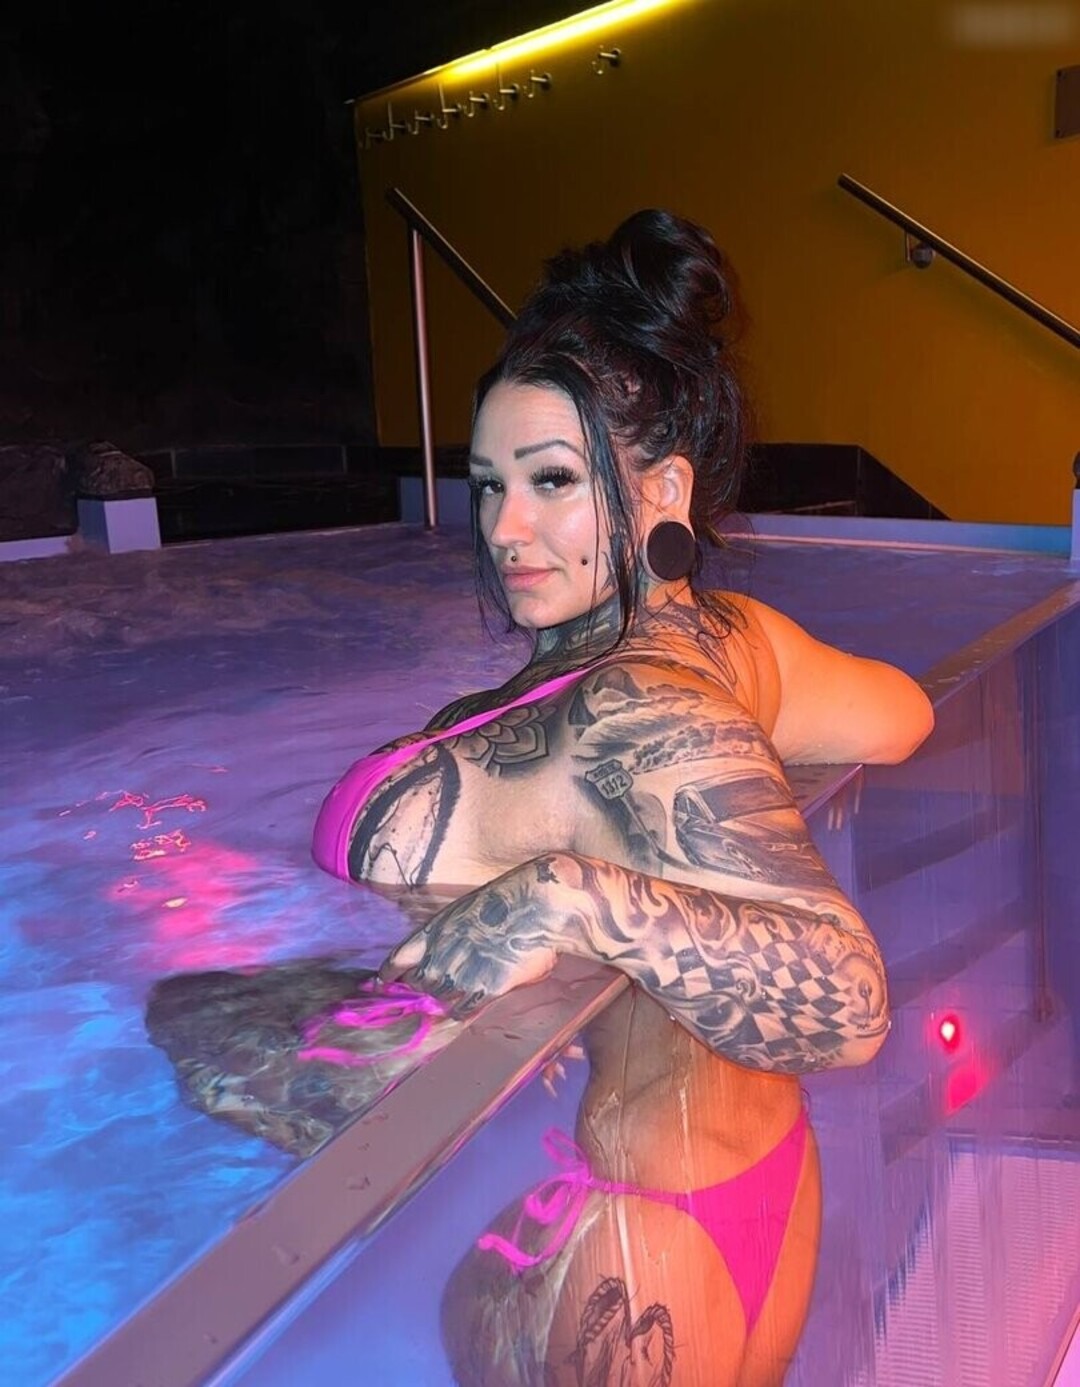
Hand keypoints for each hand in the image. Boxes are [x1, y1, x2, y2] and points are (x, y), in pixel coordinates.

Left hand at [380, 859, 566, 1015]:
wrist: (536, 904)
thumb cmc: (509, 901)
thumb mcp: (468, 911)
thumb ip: (452, 936)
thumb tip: (446, 955)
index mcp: (435, 929)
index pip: (400, 957)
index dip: (389, 973)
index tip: (380, 983)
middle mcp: (442, 953)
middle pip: (420, 983)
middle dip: (424, 987)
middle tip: (434, 988)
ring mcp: (462, 973)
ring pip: (441, 998)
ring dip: (447, 998)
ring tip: (458, 993)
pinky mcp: (485, 988)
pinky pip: (464, 1008)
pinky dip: (464, 1009)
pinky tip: (472, 1003)